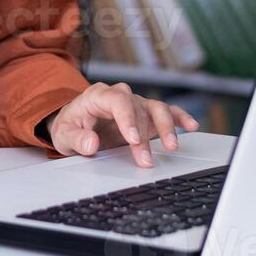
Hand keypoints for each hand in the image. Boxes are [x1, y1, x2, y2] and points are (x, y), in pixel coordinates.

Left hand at [44, 82, 198, 167]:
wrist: (75, 124)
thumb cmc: (70, 126)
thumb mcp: (64, 136)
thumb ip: (77, 140)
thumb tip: (91, 143)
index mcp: (98, 96)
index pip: (117, 100)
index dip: (127, 118)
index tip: (133, 139)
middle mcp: (119, 96)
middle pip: (138, 109)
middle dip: (144, 135)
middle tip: (146, 159)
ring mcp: (134, 104)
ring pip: (155, 108)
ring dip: (166, 126)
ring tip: (172, 146)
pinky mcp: (145, 114)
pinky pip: (165, 111)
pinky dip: (179, 117)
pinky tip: (191, 125)